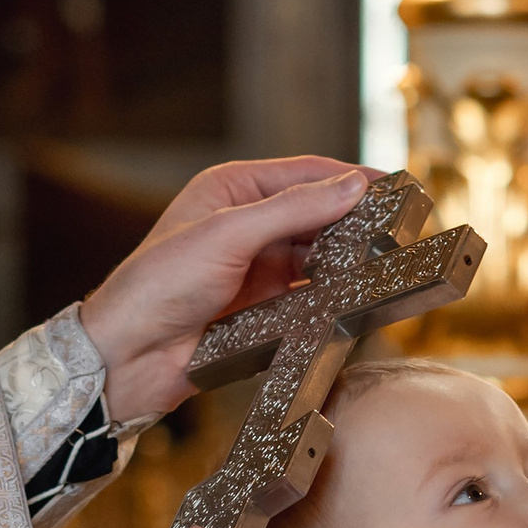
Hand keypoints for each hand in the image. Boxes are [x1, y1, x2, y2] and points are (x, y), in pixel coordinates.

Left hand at [80, 158, 370, 422]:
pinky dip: (332, 294)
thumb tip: (350, 187)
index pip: (305, 173)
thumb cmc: (158, 284)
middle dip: (354, 222)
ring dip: (346, 260)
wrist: (130, 355)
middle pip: (317, 215)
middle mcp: (247, 224)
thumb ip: (292, 209)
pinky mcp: (263, 306)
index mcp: (232, 191)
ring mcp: (256, 267)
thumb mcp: (228, 235)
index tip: (392, 187)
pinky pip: (310, 294)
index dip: (349, 179)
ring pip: (318, 256)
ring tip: (382, 263)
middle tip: (397, 230)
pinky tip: (353, 295)